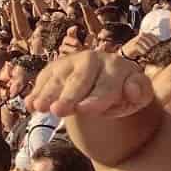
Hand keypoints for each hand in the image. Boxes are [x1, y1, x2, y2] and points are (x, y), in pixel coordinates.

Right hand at [27, 51, 155, 118]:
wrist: (107, 86)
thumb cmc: (123, 94)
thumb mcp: (139, 97)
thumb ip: (140, 92)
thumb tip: (132, 87)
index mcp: (118, 67)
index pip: (106, 85)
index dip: (96, 98)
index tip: (83, 110)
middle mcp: (94, 59)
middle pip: (80, 79)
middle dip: (68, 95)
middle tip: (57, 111)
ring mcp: (72, 62)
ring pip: (58, 77)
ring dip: (47, 92)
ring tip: (38, 107)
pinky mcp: (56, 68)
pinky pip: (45, 78)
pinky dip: (37, 91)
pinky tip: (30, 103)